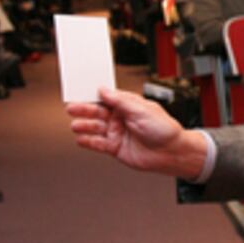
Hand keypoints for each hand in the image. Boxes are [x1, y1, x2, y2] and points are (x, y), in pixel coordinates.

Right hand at [67, 87, 207, 177]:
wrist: (171, 152)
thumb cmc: (164, 129)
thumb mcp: (142, 110)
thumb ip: (121, 101)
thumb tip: (104, 90)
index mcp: (128, 106)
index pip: (106, 98)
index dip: (93, 96)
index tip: (80, 93)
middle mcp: (121, 118)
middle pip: (98, 112)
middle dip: (84, 110)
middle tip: (72, 108)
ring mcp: (117, 133)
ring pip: (96, 128)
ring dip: (85, 126)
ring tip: (76, 125)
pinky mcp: (115, 148)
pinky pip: (98, 144)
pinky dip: (88, 141)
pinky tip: (80, 138)